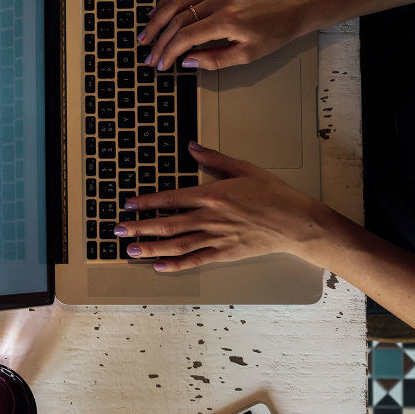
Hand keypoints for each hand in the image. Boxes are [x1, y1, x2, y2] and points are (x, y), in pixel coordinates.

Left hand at [112, 142, 326, 270]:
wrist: (296, 222)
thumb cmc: (273, 194)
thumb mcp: (244, 168)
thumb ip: (214, 158)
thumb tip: (192, 146)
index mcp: (211, 194)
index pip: (170, 199)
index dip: (146, 202)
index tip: (128, 205)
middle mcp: (209, 217)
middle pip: (167, 224)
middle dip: (139, 227)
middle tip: (118, 230)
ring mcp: (216, 237)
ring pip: (177, 244)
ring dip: (151, 248)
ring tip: (131, 250)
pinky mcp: (225, 253)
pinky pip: (196, 260)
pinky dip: (176, 264)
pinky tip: (160, 266)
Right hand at [138, 0, 310, 70]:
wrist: (292, 5)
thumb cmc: (275, 30)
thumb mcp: (248, 54)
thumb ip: (215, 59)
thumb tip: (188, 62)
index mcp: (227, 21)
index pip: (185, 37)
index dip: (168, 52)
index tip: (160, 64)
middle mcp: (218, 2)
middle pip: (176, 19)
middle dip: (158, 39)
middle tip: (148, 54)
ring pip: (176, 3)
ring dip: (157, 19)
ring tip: (145, 34)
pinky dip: (168, 2)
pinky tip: (158, 11)